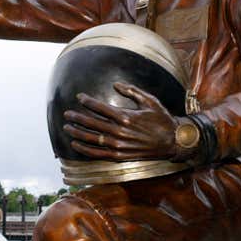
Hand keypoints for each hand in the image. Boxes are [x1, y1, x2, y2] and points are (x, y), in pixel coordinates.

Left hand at [63, 83, 192, 160]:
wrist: (173, 142)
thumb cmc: (162, 119)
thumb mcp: (150, 101)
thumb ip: (132, 91)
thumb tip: (116, 84)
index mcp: (126, 116)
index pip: (101, 108)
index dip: (88, 102)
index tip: (79, 97)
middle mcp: (120, 132)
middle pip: (93, 123)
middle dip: (78, 118)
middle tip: (67, 114)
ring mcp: (119, 145)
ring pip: (93, 139)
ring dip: (78, 133)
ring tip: (67, 128)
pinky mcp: (120, 156)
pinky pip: (99, 153)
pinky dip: (85, 149)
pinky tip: (76, 144)